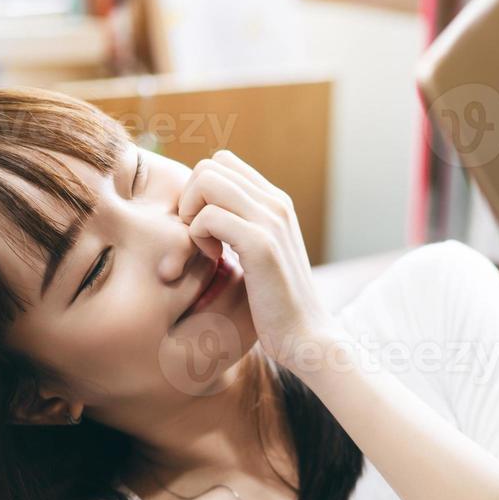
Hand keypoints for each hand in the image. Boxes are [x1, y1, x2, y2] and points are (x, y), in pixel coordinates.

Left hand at [177, 150, 336, 364]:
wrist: (306, 336)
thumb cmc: (277, 303)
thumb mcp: (262, 256)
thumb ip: (244, 227)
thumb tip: (208, 211)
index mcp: (277, 203)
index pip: (224, 163)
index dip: (201, 191)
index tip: (205, 227)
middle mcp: (276, 204)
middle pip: (211, 165)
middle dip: (191, 198)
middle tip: (199, 236)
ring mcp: (271, 222)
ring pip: (207, 181)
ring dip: (192, 212)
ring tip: (205, 246)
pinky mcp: (261, 245)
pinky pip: (209, 217)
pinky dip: (198, 236)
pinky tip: (214, 260)